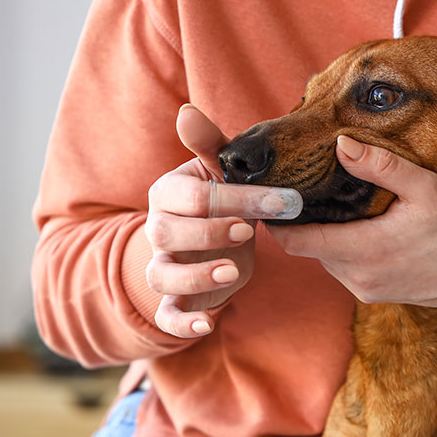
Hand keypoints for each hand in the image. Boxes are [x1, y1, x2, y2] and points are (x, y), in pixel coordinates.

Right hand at [145, 105, 300, 337]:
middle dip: (210, 231)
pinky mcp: (174, 300)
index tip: (278, 203)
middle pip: (168, 232)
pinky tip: (207, 325)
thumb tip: (186, 111)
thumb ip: (209, 144)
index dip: (233, 198)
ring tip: (233, 271)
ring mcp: (164, 266)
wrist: (217, 242)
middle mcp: (158, 229)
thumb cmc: (220, 200)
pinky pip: (167, 315)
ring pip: (162, 275)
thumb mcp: (219, 172)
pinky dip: (183, 324)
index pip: (191, 195)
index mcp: (169, 193)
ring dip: (196, 275)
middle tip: (249, 231)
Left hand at [268, 136, 436, 337]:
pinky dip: (342, 249)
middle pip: (308, 248)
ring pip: (325, 259)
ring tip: (329, 203)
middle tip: (302, 188)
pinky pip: (343, 270)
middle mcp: (357, 277)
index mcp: (362, 251)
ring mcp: (365, 290)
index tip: (273, 195)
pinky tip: (357, 226)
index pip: (295, 241)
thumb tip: (339, 143)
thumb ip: (381, 166)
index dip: (279, 219)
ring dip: (324, 236)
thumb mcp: (426, 188)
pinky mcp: (375, 295)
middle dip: (302, 221)